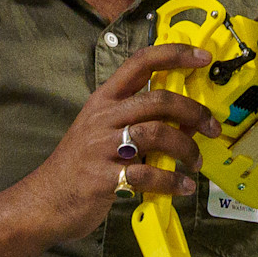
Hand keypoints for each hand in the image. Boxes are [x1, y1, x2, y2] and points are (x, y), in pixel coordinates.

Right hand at [13, 44, 222, 246]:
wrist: (45, 201)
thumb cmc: (80, 166)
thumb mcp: (103, 132)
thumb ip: (138, 121)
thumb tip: (186, 119)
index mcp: (104, 101)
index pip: (140, 63)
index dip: (174, 54)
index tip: (203, 57)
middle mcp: (103, 118)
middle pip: (158, 100)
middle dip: (193, 112)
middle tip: (212, 127)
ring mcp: (101, 147)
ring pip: (156, 133)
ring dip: (186, 148)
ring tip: (195, 163)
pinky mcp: (104, 177)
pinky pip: (147, 174)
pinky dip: (171, 181)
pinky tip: (182, 187)